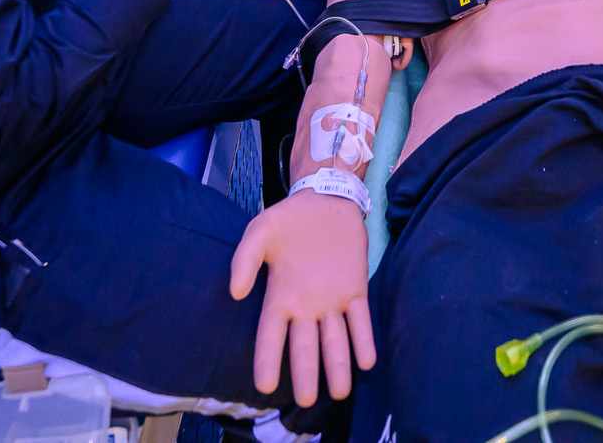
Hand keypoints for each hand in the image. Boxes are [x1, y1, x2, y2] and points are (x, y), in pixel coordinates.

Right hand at [229, 190, 376, 406]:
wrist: (325, 200)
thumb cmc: (288, 219)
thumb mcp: (259, 232)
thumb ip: (245, 260)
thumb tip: (236, 292)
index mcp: (279, 297)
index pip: (270, 336)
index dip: (267, 361)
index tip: (265, 386)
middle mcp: (306, 306)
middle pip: (304, 346)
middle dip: (306, 373)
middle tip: (306, 401)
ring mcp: (333, 300)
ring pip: (335, 339)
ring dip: (338, 365)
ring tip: (340, 392)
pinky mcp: (356, 289)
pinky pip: (360, 319)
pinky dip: (363, 339)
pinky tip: (366, 360)